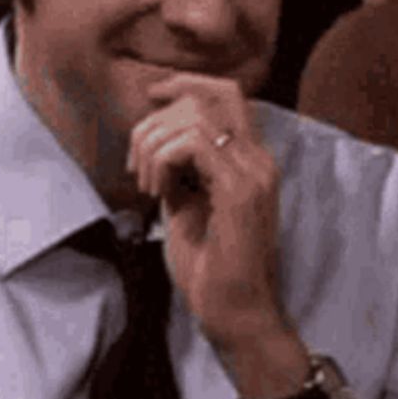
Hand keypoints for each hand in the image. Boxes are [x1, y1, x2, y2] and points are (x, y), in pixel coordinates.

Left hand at [127, 72, 281, 347]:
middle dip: (157, 120)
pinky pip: (192, 143)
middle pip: (211, 95)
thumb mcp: (186, 207)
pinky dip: (162, 159)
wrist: (235, 314)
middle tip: (137, 164)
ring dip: (155, 143)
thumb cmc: (210, 269)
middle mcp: (260, 160)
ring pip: (196, 116)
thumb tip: (152, 141)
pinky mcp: (240, 191)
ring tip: (147, 183)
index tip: (150, 97)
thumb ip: (178, 171)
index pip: (228, 93)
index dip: (186, 84)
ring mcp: (254, 173)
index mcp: (250, 161)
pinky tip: (157, 192)